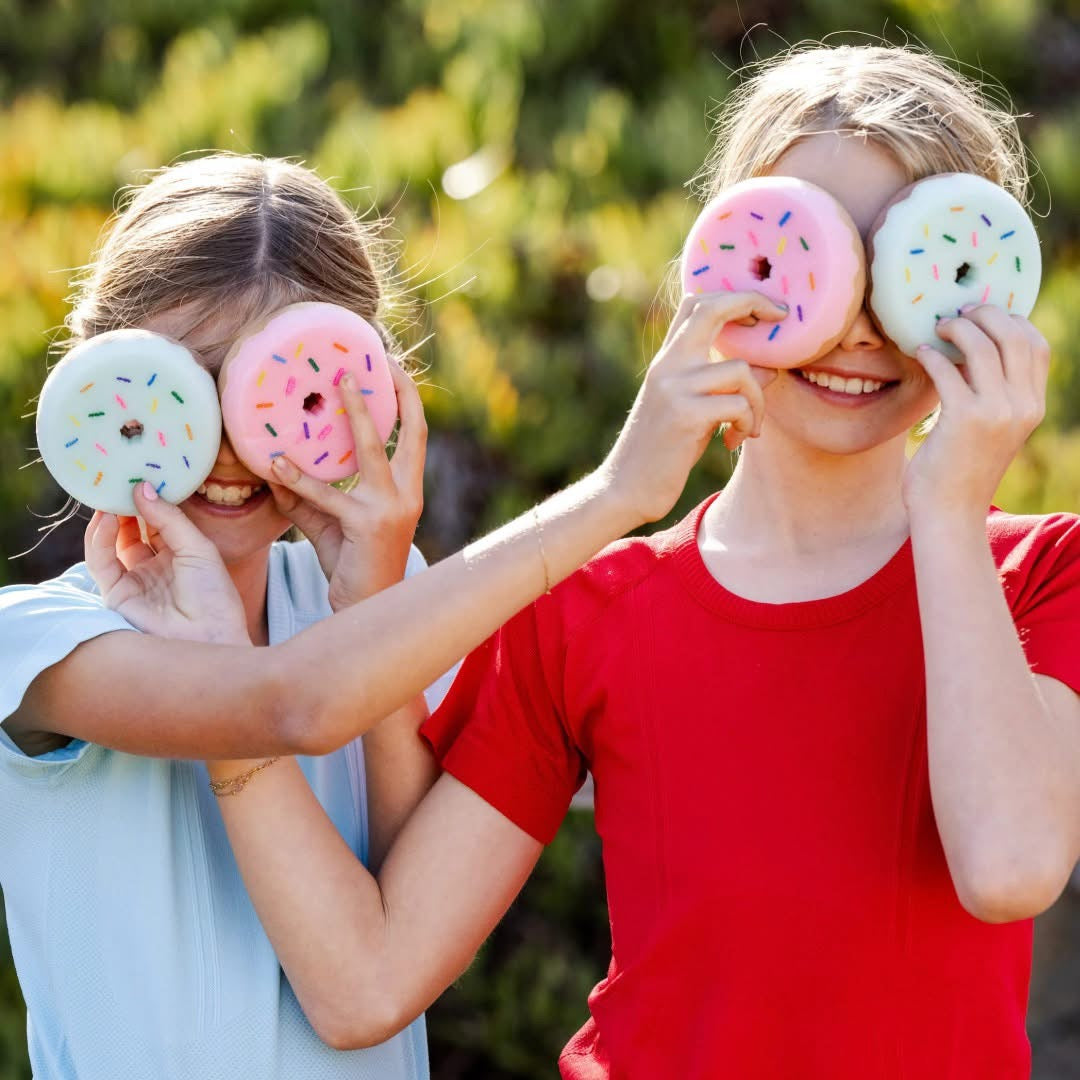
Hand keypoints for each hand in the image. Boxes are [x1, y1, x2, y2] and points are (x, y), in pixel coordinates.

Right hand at [85, 483, 249, 644]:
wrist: (210, 637)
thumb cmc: (214, 595)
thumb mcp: (198, 548)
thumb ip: (168, 518)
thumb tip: (141, 488)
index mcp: (181, 555)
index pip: (158, 520)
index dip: (149, 499)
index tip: (141, 473)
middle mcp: (156, 566)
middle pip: (132, 528)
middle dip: (124, 504)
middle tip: (119, 477)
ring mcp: (135, 580)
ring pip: (112, 542)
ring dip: (109, 517)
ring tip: (109, 491)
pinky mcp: (116, 594)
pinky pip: (101, 561)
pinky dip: (99, 538)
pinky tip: (107, 517)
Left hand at [266, 360, 426, 610]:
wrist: (367, 608)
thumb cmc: (351, 563)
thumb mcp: (329, 522)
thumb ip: (306, 495)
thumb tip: (272, 466)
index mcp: (408, 488)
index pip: (415, 434)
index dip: (407, 398)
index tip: (390, 365)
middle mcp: (408, 493)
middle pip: (412, 430)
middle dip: (397, 392)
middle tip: (367, 362)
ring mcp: (392, 507)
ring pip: (371, 450)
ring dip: (356, 412)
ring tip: (336, 385)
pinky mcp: (367, 524)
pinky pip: (329, 494)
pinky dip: (300, 478)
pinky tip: (276, 465)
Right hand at [601, 291, 784, 522]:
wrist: (625, 489)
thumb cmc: (662, 452)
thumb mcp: (692, 412)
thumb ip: (721, 386)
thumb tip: (770, 370)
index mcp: (666, 360)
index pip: (696, 304)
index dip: (733, 296)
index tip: (763, 312)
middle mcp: (667, 365)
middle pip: (713, 309)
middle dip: (755, 304)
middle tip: (780, 318)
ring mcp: (674, 388)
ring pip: (742, 371)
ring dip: (758, 404)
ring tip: (748, 428)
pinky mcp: (685, 415)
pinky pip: (739, 405)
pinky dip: (746, 424)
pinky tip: (731, 441)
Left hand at [904, 304, 1048, 524]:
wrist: (949, 514)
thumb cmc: (959, 472)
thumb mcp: (990, 431)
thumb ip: (993, 396)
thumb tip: (971, 353)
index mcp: (1033, 407)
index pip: (1037, 346)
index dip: (1011, 321)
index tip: (983, 316)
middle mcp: (1022, 406)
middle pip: (1015, 335)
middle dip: (986, 314)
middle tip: (958, 313)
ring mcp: (997, 412)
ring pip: (984, 346)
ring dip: (957, 328)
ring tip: (937, 328)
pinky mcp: (965, 419)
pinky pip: (949, 370)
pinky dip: (932, 355)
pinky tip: (920, 353)